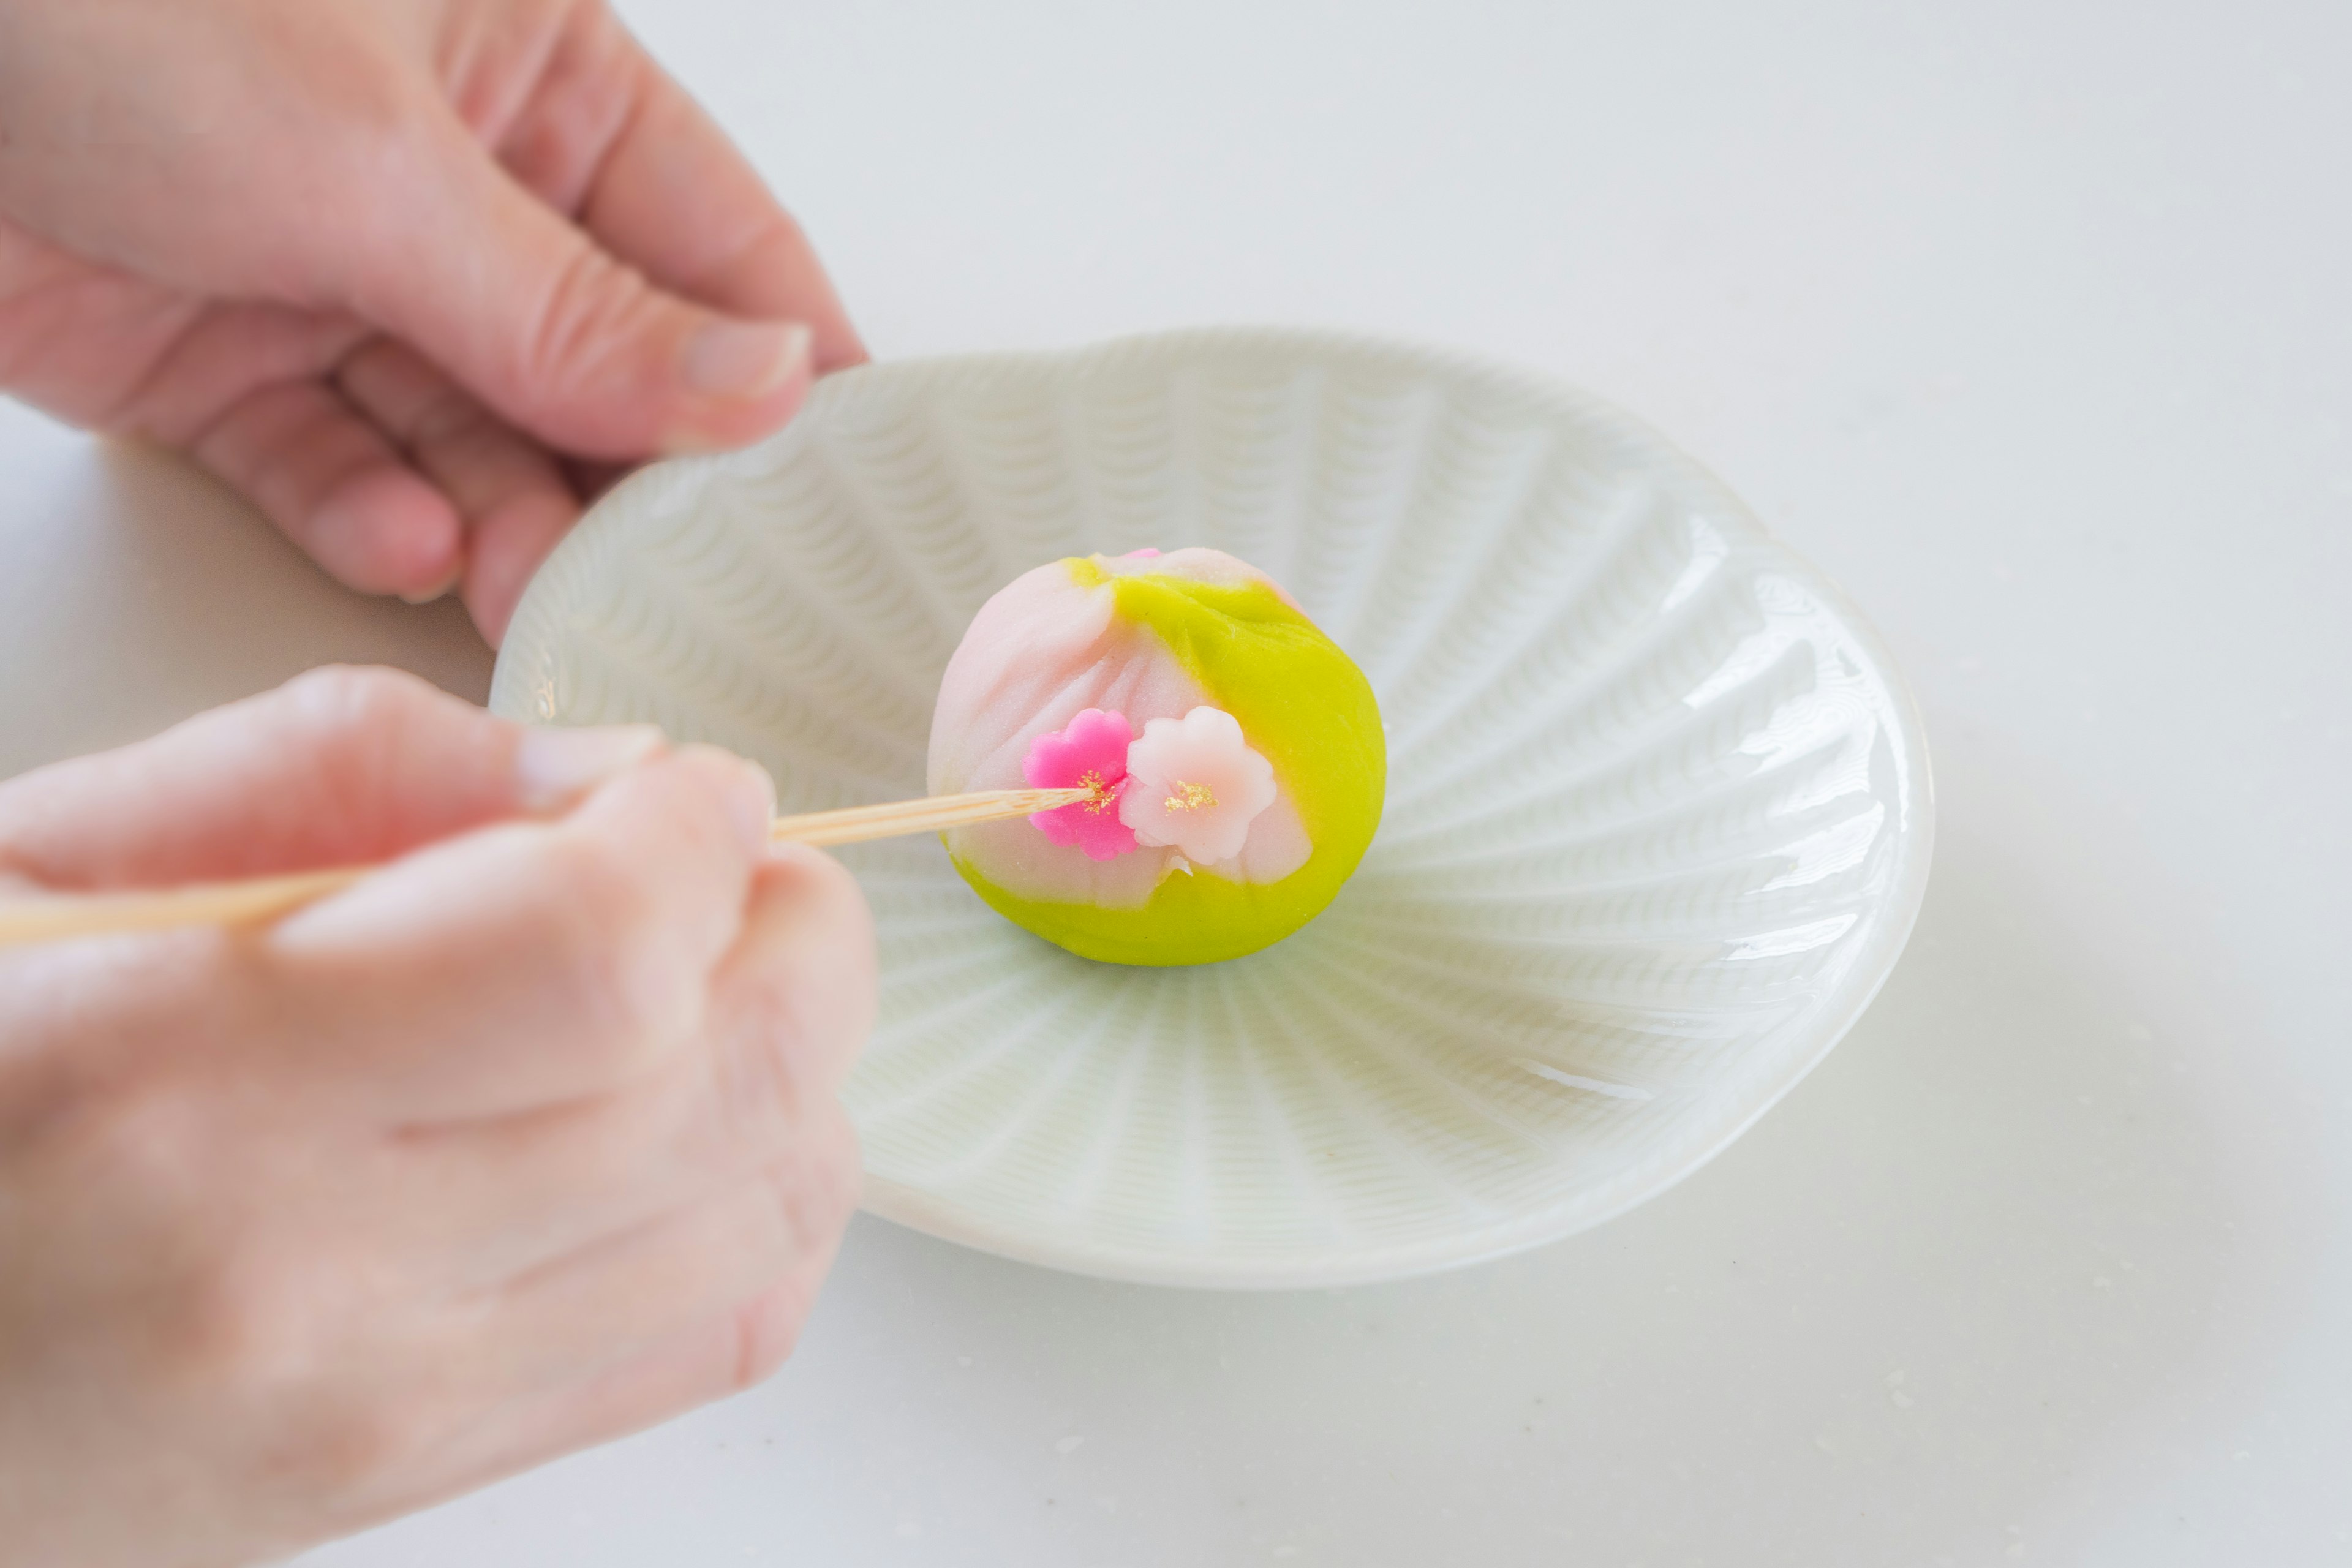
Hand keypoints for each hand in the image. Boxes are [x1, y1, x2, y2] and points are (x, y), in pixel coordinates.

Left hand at [0, 0, 861, 643]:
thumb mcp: (370, 160)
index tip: (845, 492)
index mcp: (530, 67)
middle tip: (683, 584)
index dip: (787, 368)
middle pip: (598, 363)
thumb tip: (763, 386)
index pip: (715, 240)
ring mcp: (334, 271)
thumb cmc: (96, 2)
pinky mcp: (221, 361)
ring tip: (532, 589)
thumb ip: (573, 306)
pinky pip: (334, 464)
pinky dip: (368, 515)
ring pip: (473, 435)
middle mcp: (450, 176)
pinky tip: (400, 541)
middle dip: (632, 478)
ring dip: (505, 520)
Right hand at [0, 668, 874, 1566]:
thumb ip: (346, 770)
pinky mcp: (422, 1480)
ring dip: (799, 1067)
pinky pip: (720, 1338)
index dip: (699, 839)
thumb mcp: (46, 857)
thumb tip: (619, 779)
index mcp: (186, 1076)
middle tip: (743, 871)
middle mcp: (309, 1275)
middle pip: (734, 1086)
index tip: (691, 793)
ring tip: (719, 987)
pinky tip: (697, 1125)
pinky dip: (765, 1207)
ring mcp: (385, 1407)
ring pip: (766, 1218)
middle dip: (802, 937)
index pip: (601, 954)